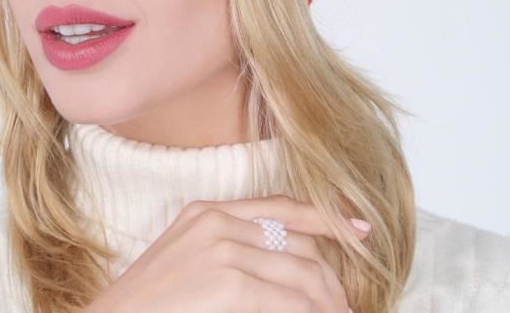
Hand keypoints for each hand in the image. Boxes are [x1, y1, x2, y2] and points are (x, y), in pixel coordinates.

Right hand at [85, 193, 365, 312]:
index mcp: (207, 211)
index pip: (279, 207)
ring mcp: (222, 249)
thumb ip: (232, 252)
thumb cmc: (150, 302)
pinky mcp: (229, 282)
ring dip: (327, 303)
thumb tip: (286, 269)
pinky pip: (290, 301)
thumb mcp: (189, 260)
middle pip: (298, 246)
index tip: (359, 229)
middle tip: (346, 305)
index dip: (324, 218)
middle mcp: (217, 221)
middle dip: (330, 279)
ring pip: (302, 275)